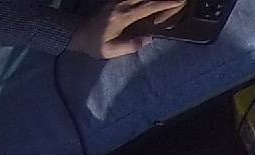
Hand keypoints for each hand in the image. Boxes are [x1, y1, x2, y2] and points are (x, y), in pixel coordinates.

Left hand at [68, 0, 186, 58]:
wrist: (76, 33)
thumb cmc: (94, 44)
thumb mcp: (112, 50)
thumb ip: (131, 45)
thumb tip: (149, 38)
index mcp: (123, 16)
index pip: (148, 7)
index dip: (164, 3)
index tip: (178, 1)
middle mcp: (121, 5)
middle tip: (178, 0)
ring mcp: (117, 1)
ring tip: (166, 2)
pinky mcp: (114, 1)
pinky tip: (149, 2)